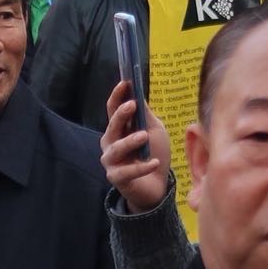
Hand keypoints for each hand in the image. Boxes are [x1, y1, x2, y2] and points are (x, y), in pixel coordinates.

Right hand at [101, 81, 170, 214]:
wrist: (156, 185)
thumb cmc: (153, 152)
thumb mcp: (153, 130)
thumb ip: (145, 115)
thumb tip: (138, 93)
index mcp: (118, 128)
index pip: (113, 108)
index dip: (118, 95)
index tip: (125, 82)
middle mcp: (110, 142)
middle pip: (112, 126)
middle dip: (121, 114)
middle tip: (132, 105)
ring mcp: (111, 161)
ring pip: (117, 148)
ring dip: (130, 141)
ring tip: (144, 136)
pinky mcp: (116, 178)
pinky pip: (128, 171)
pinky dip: (142, 167)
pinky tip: (154, 162)